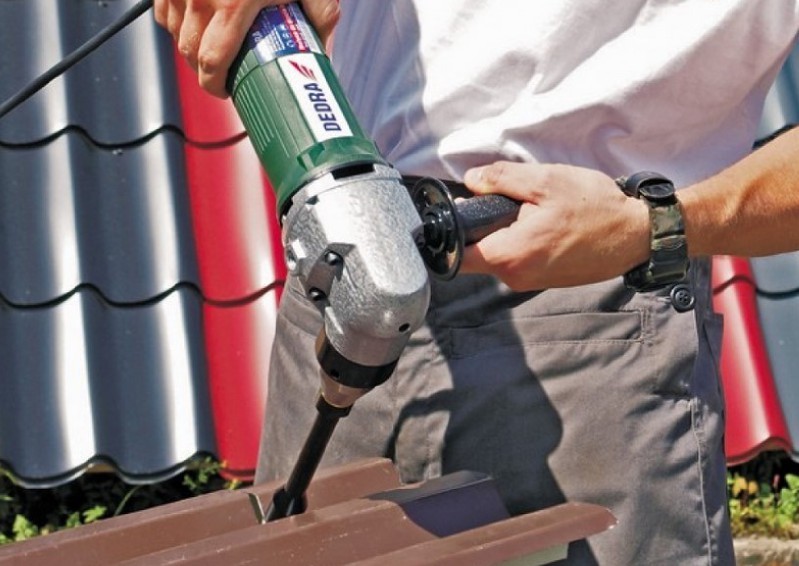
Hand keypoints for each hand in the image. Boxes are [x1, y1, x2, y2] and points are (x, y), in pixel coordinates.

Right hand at [154, 0, 339, 97]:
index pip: (212, 63)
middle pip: (189, 53)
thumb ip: (321, 16)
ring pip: (173, 31)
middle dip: (204, 71)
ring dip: (190, 46)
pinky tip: (196, 21)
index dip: (215, 85)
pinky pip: (164, 8)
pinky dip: (177, 20)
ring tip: (212, 49)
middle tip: (223, 75)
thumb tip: (322, 52)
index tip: (225, 91)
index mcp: (232, 4)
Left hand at [460, 161, 650, 290]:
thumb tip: (470, 181)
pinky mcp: (543, 280)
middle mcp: (515, 276)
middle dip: (482, 226)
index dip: (449, 233)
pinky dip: (521, 241)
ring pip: (497, 255)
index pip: (456, 255)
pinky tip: (545, 223)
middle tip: (508, 201)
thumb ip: (500, 179)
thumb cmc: (595, 208)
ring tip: (534, 211)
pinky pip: (517, 259)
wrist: (636, 235)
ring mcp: (529, 282)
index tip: (457, 212)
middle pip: (475, 252)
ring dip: (504, 232)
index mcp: (510, 255)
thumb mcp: (545, 181)